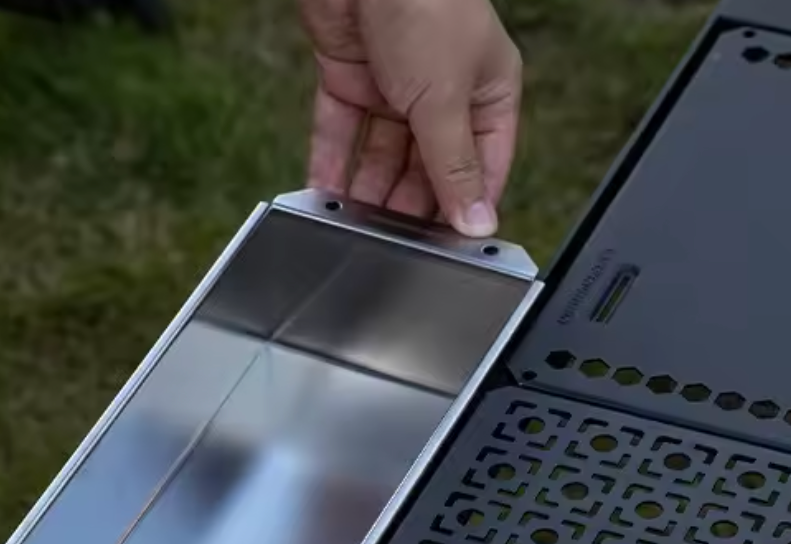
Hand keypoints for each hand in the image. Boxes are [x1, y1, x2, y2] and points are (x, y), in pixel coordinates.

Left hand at [299, 0, 521, 237]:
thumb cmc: (426, 3)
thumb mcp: (445, 98)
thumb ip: (454, 165)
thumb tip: (477, 221)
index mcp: (487, 93)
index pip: (482, 167)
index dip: (463, 209)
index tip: (446, 252)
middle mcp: (442, 92)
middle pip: (426, 168)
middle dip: (407, 205)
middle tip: (391, 247)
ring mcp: (394, 86)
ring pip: (380, 156)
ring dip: (366, 192)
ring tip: (353, 230)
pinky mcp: (349, 77)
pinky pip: (340, 134)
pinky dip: (330, 164)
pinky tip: (323, 198)